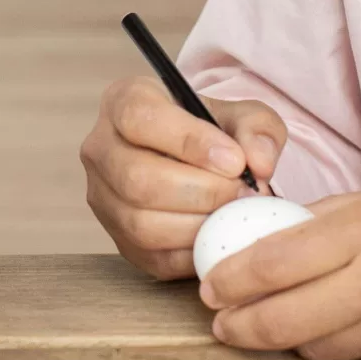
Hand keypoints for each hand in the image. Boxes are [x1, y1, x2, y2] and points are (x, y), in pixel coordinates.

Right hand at [80, 75, 287, 279]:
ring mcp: (103, 198)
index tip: (234, 160)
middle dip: (201, 192)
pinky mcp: (119, 240)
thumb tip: (258, 163)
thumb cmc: (214, 133)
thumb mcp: (243, 115)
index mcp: (123, 102)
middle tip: (241, 193)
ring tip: (234, 213)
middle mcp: (101, 149)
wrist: (198, 163)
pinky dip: (194, 251)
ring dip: (199, 225)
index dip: (189, 141)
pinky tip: (219, 233)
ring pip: (141, 224)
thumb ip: (258, 129)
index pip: (141, 119)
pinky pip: (153, 257)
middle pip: (138, 179)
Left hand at [201, 180, 360, 359]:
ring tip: (267, 324)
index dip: (229, 279)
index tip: (211, 283)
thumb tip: (281, 232)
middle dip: (238, 325)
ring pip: (314, 348)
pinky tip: (331, 330)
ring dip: (285, 339)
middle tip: (221, 320)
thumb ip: (340, 217)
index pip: (273, 263)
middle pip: (279, 320)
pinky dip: (336, 347)